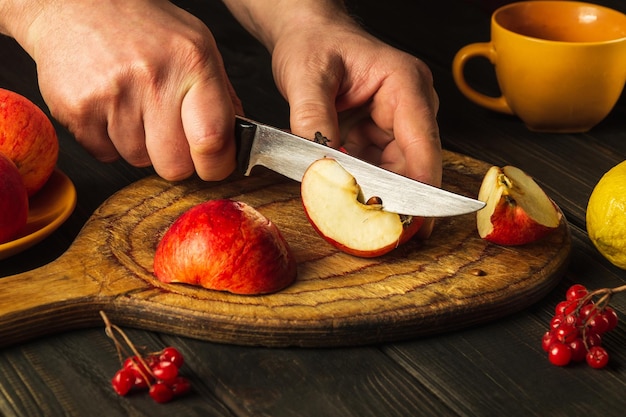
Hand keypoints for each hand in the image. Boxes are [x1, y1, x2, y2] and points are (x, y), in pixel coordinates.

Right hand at [14, 0, 242, 180]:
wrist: (75, 3)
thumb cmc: (142, 26)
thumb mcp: (197, 46)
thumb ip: (222, 96)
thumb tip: (237, 142)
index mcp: (192, 62)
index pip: (213, 140)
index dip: (216, 165)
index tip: (213, 164)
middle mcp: (153, 78)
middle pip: (175, 166)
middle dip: (175, 159)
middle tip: (169, 135)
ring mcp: (112, 94)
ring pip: (139, 161)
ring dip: (140, 146)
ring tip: (133, 107)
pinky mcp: (77, 108)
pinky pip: (105, 155)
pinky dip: (108, 142)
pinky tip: (109, 108)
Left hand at [270, 16, 440, 235]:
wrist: (308, 34)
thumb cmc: (314, 43)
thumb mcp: (306, 77)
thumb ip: (313, 121)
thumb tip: (322, 166)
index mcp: (404, 84)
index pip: (423, 145)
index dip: (421, 189)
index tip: (414, 222)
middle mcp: (410, 104)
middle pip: (414, 165)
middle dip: (394, 199)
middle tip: (376, 230)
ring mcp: (396, 121)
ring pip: (396, 172)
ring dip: (376, 194)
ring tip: (356, 216)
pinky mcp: (380, 134)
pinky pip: (377, 169)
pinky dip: (362, 184)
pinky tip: (347, 197)